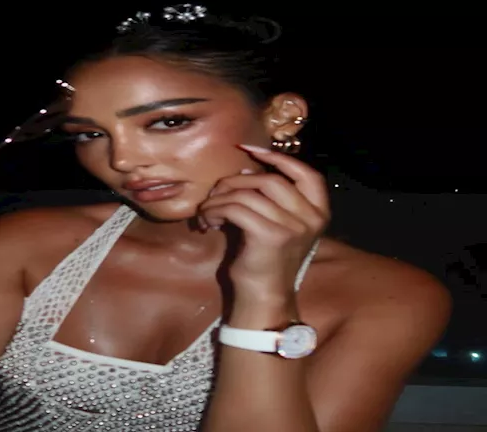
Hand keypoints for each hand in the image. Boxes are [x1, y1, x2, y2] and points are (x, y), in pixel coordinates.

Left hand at [197, 145, 329, 301]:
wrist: (264, 297)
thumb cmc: (265, 260)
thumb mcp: (276, 224)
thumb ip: (268, 198)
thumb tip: (243, 172)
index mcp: (319, 212)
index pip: (307, 173)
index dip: (278, 158)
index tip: (248, 149)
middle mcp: (312, 218)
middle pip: (269, 180)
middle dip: (235, 182)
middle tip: (215, 194)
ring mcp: (294, 226)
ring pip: (247, 194)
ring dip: (219, 199)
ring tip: (207, 212)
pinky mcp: (271, 235)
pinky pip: (235, 209)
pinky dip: (215, 210)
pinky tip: (207, 222)